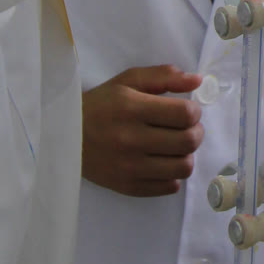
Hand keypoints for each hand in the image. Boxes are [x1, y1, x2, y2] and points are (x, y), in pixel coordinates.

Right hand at [81, 64, 202, 196]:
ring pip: (183, 167)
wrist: (66, 137)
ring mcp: (129, 167)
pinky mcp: (128, 187)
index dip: (194, 111)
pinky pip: (170, 186)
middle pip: (188, 141)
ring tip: (175, 146)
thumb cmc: (101, 105)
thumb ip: (164, 77)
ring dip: (186, 154)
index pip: (184, 114)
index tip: (188, 110)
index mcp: (131, 108)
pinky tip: (161, 161)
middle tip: (187, 127)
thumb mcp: (128, 81)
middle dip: (196, 132)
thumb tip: (197, 80)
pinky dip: (172, 174)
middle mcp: (130, 139)